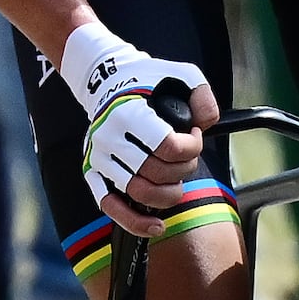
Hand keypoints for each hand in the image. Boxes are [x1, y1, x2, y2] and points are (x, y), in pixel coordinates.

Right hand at [55, 20, 215, 226]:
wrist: (106, 81)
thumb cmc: (145, 81)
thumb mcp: (181, 74)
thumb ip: (202, 96)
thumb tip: (205, 123)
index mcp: (127, 113)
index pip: (168, 147)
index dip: (192, 146)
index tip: (195, 134)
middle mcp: (108, 137)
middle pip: (158, 172)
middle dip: (184, 168)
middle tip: (187, 155)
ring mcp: (99, 158)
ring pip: (140, 193)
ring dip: (168, 192)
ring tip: (175, 178)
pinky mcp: (93, 174)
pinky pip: (111, 208)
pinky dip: (135, 222)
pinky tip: (156, 225)